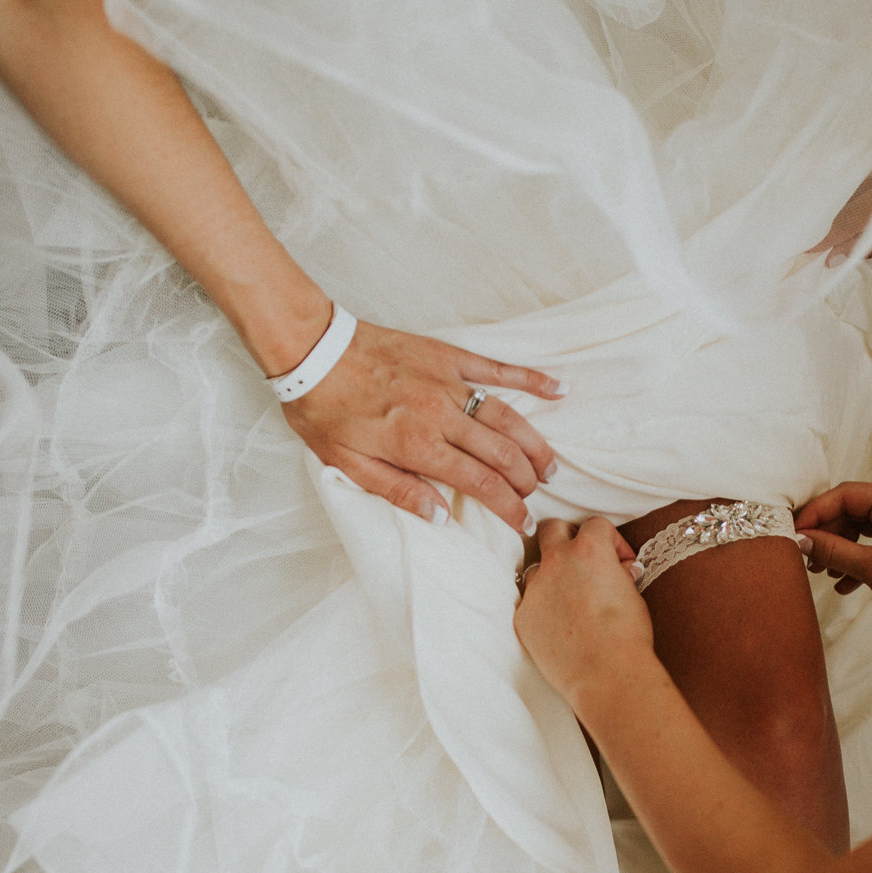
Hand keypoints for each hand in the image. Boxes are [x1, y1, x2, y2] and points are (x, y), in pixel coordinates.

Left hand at [285, 321, 564, 531]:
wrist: (313, 350)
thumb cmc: (324, 409)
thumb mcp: (348, 464)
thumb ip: (397, 491)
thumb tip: (439, 517)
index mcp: (418, 446)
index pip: (480, 483)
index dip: (508, 506)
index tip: (522, 522)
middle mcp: (441, 415)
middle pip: (501, 453)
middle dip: (525, 479)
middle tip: (535, 495)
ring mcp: (449, 383)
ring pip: (507, 417)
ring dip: (534, 444)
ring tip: (550, 465)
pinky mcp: (448, 356)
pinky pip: (497, 369)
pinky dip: (531, 379)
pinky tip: (558, 388)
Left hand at [514, 517, 647, 709]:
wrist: (606, 675)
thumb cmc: (627, 637)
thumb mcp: (633, 595)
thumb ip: (620, 574)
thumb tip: (618, 571)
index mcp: (589, 550)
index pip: (595, 524)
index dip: (612, 541)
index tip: (621, 561)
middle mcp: (556, 562)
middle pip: (552, 529)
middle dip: (568, 539)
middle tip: (584, 563)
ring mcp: (535, 589)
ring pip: (538, 569)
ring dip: (554, 578)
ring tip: (573, 603)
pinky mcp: (523, 617)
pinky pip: (531, 604)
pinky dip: (545, 610)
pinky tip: (562, 629)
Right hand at [795, 482, 871, 621]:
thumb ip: (834, 551)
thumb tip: (801, 540)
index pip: (846, 495)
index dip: (817, 512)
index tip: (796, 532)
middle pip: (851, 509)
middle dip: (827, 534)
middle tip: (807, 556)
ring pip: (859, 528)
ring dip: (839, 549)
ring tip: (822, 572)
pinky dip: (856, 559)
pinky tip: (843, 584)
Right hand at [810, 137, 871, 264]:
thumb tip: (835, 256)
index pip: (848, 214)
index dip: (823, 234)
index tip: (802, 249)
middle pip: (846, 190)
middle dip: (829, 212)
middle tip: (809, 235)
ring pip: (856, 173)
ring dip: (843, 194)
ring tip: (825, 215)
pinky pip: (870, 159)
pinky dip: (859, 177)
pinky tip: (850, 190)